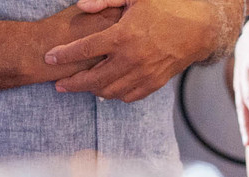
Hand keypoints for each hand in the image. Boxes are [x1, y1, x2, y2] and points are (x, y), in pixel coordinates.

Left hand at [45, 0, 214, 102]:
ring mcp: (144, 73)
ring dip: (93, 91)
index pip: (85, 49)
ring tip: (82, 87)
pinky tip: (107, 90)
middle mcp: (132, 58)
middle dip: (73, 84)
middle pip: (94, 78)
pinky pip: (130, 96)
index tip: (49, 58)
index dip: (64, 55)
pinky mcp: (155, 82)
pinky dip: (115, 95)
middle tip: (59, 86)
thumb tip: (81, 6)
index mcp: (123, 35)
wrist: (199, 28)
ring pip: (111, 91)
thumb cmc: (166, 7)